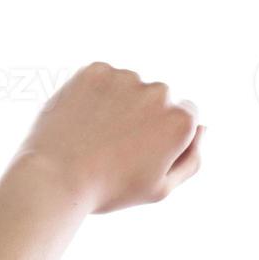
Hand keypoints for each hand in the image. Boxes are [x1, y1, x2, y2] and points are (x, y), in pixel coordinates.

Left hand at [10, 61, 203, 213]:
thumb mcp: (161, 188)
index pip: (187, 114)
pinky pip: (104, 78)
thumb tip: (202, 128)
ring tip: (97, 135)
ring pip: (131, 86)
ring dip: (121, 103)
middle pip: (161, 98)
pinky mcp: (95, 70)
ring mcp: (126, 78)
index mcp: (181, 121)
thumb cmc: (111, 189)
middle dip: (146, 115)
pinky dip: (96, 94)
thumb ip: (192, 158)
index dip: (166, 135)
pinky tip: (84, 120)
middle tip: (118, 146)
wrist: (56, 177)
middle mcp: (159, 92)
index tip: (143, 151)